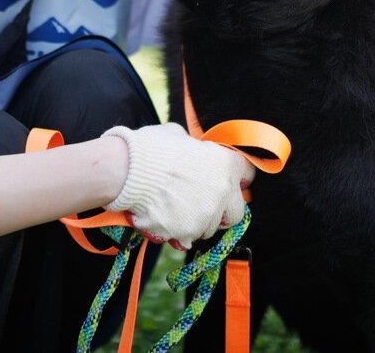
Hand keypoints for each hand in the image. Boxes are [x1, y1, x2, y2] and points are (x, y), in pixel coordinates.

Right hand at [102, 123, 254, 248]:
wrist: (127, 171)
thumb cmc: (151, 148)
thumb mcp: (179, 136)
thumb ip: (195, 150)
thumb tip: (193, 151)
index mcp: (225, 164)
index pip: (247, 174)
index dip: (237, 177)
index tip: (227, 180)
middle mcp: (223, 192)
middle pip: (236, 211)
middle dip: (223, 209)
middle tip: (204, 203)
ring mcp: (206, 216)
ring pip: (209, 228)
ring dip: (198, 222)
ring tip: (175, 210)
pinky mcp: (187, 233)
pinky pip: (187, 238)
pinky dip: (178, 232)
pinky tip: (164, 219)